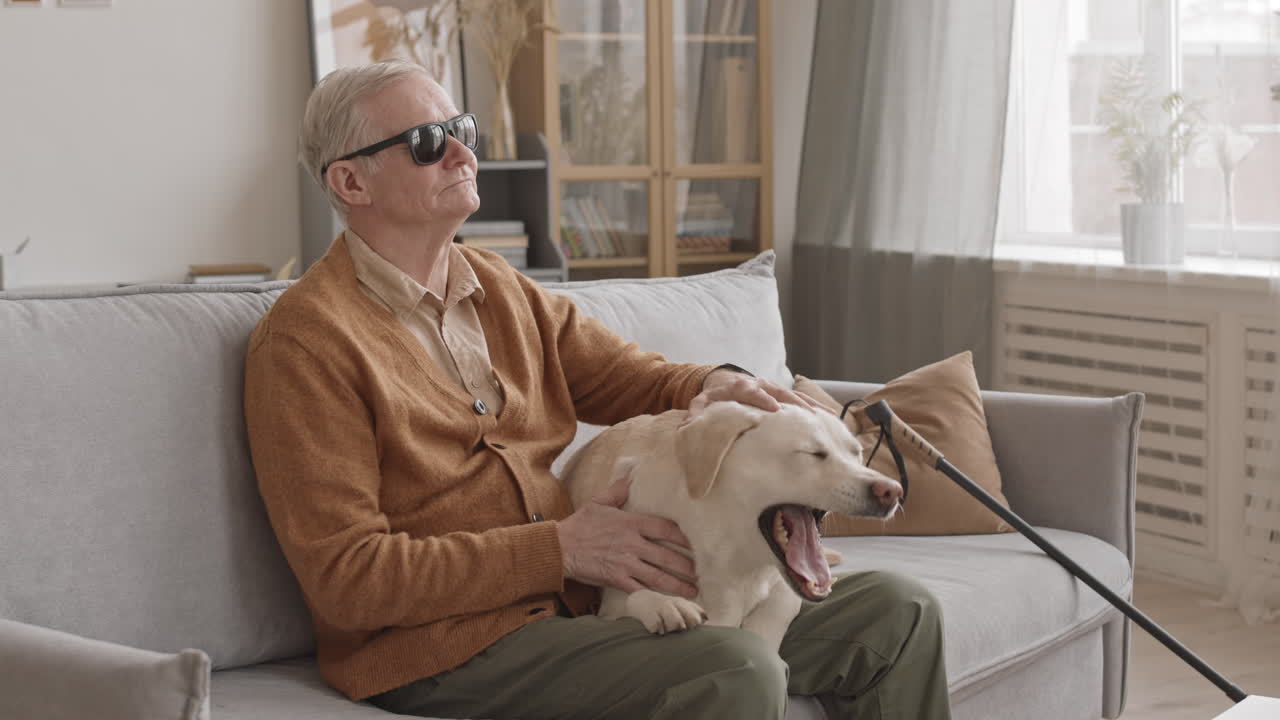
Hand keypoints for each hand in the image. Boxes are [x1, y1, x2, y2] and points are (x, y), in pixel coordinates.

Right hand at [558, 475, 698, 598]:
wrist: (559, 547)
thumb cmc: (579, 525)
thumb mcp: (598, 502)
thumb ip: (618, 491)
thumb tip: (631, 476)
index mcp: (631, 524)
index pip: (665, 529)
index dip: (683, 538)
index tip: (696, 544)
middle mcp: (632, 544)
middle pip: (666, 556)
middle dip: (686, 566)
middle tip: (702, 572)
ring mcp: (625, 563)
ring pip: (658, 576)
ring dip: (677, 584)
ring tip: (693, 591)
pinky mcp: (617, 580)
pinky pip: (640, 589)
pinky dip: (655, 596)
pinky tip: (668, 601)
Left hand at [687, 369, 832, 420]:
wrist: (724, 382)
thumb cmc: (713, 398)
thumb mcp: (700, 404)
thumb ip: (696, 415)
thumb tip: (688, 428)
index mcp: (740, 388)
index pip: (753, 393)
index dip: (764, 400)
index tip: (775, 410)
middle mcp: (760, 385)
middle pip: (780, 393)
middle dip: (795, 404)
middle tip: (809, 418)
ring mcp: (773, 389)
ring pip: (795, 396)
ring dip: (811, 407)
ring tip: (828, 419)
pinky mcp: (782, 395)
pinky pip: (801, 400)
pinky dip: (815, 408)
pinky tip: (830, 417)